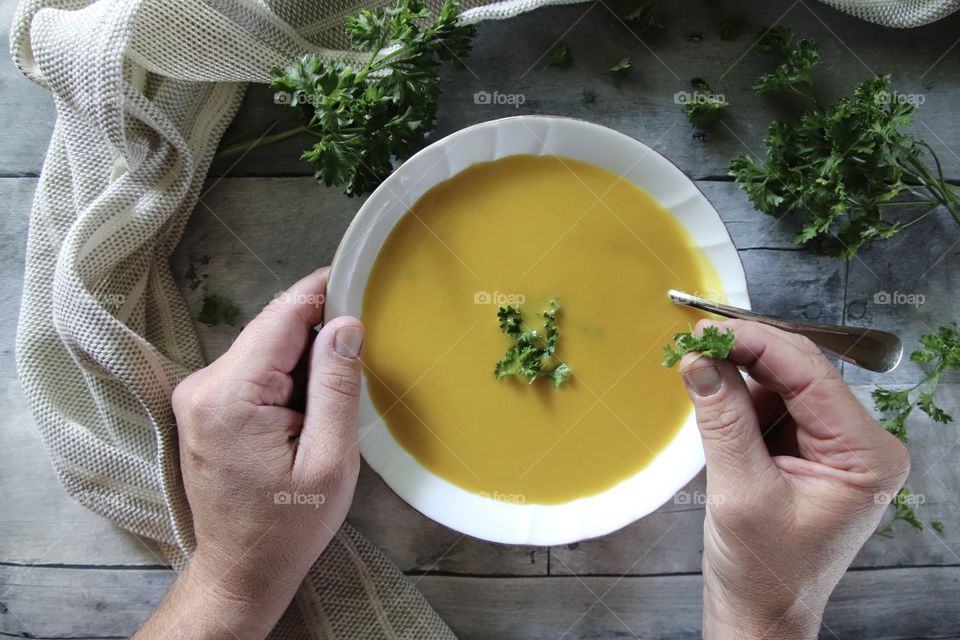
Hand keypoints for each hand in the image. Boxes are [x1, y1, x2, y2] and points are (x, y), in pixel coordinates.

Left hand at [135, 267, 363, 638]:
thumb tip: (344, 324)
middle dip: (317, 335)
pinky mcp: (204, 406)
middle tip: (360, 355)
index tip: (357, 275)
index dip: (320, 291)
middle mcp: (203, 386)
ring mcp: (198, 396)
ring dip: (302, 362)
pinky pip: (253, 371)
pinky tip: (307, 410)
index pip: (280, 317)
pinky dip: (285, 379)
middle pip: (271, 331)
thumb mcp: (329, 459)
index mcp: (230, 396)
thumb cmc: (288, 525)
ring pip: (264, 349)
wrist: (242, 569)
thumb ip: (336, 386)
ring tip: (332, 399)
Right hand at [679, 319, 909, 639]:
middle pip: (801, 373)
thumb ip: (723, 420)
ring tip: (697, 373)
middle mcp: (859, 444)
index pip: (811, 375)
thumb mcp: (740, 492)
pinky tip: (714, 399)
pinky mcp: (808, 451)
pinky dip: (740, 399)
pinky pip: (773, 407)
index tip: (709, 330)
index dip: (758, 343)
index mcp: (865, 455)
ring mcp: (834, 447)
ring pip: (783, 385)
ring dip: (739, 377)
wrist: (761, 613)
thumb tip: (700, 361)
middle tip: (695, 343)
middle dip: (746, 355)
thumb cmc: (765, 572)